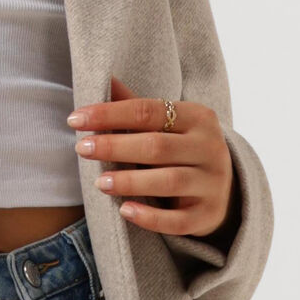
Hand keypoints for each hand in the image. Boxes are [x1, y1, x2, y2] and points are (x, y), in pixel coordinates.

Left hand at [69, 74, 234, 237]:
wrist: (223, 190)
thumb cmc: (182, 152)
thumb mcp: (167, 126)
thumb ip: (138, 108)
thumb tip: (107, 78)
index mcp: (198, 117)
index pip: (148, 111)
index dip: (110, 114)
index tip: (76, 119)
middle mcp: (210, 147)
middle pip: (157, 146)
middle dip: (115, 146)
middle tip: (81, 148)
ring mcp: (212, 183)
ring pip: (168, 181)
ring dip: (130, 182)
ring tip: (99, 183)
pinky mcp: (208, 214)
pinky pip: (178, 220)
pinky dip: (150, 217)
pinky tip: (125, 211)